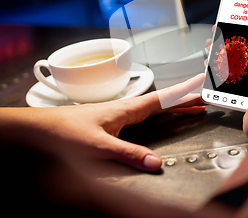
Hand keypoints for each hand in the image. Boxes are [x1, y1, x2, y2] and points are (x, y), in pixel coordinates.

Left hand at [0, 74, 205, 171]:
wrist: (42, 129)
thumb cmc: (65, 133)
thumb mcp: (99, 147)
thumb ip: (128, 154)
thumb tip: (155, 163)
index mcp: (128, 109)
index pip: (163, 98)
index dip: (184, 92)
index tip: (201, 83)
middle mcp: (127, 108)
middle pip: (164, 101)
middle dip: (186, 98)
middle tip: (205, 97)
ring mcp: (122, 113)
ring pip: (156, 107)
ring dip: (176, 106)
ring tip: (192, 107)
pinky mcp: (116, 120)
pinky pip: (147, 113)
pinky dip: (162, 112)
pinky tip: (163, 117)